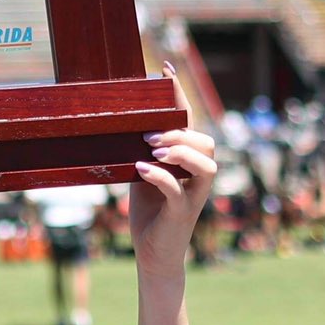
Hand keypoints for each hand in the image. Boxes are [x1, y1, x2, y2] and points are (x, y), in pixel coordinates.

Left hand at [129, 80, 216, 275]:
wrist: (152, 254)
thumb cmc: (148, 213)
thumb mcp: (140, 175)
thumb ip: (139, 152)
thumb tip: (119, 124)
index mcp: (188, 163)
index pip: (189, 124)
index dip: (180, 96)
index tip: (165, 69)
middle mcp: (197, 177)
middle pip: (205, 142)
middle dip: (179, 133)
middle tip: (148, 137)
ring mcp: (194, 196)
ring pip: (205, 164)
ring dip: (179, 152)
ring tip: (151, 151)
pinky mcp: (183, 214)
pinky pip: (179, 191)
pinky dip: (161, 176)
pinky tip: (142, 170)